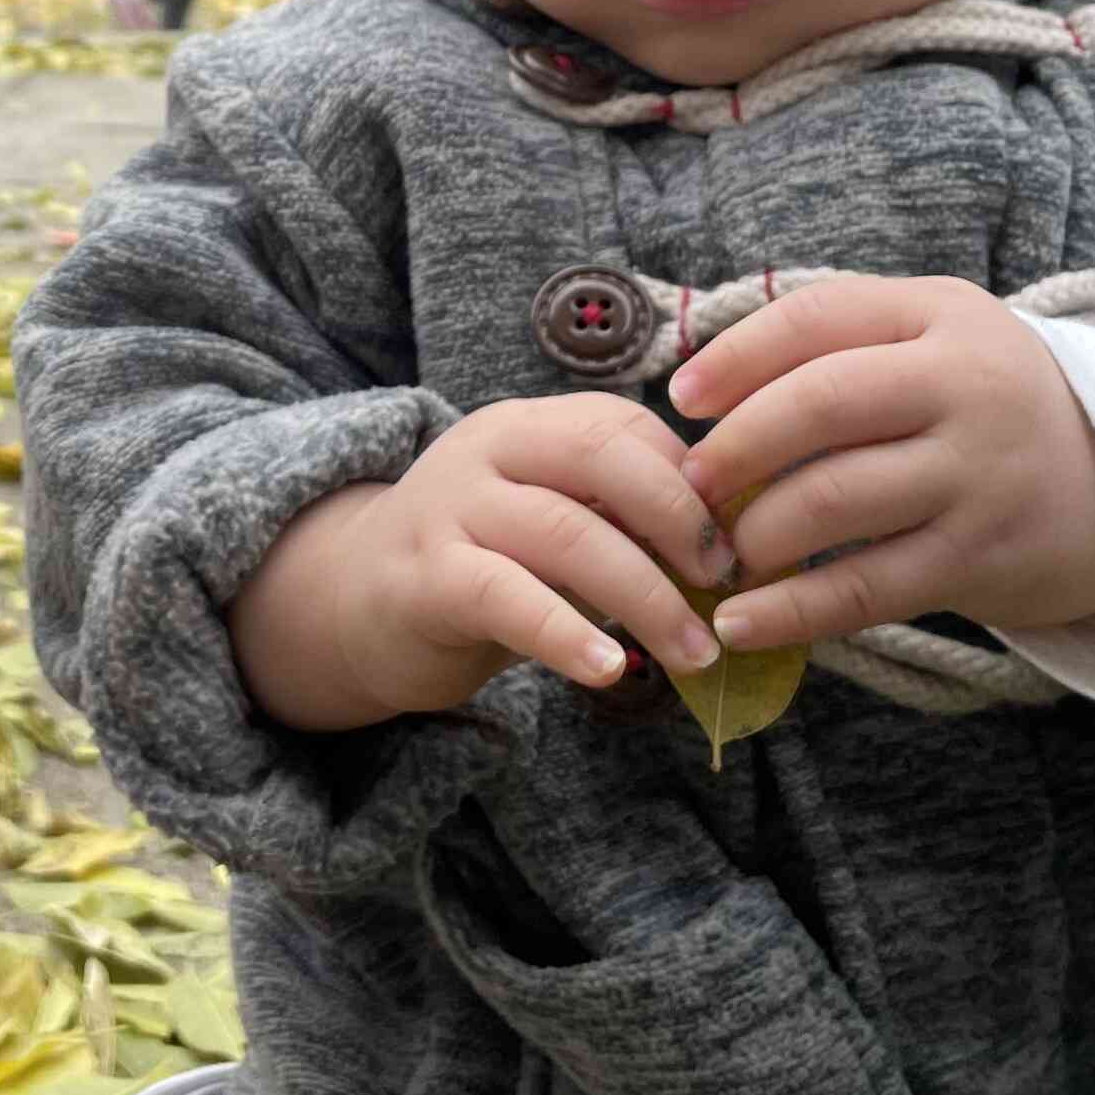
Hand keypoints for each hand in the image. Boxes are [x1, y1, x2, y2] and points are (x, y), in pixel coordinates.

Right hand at [230, 395, 728, 733]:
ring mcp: (449, 510)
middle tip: (728, 582)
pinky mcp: (424, 579)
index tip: (741, 539)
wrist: (353, 604)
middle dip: (680, 517)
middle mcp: (486, 451)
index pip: (624, 424)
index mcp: (527, 426)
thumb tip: (737, 553)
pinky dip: (568, 634)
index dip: (692, 477)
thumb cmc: (481, 565)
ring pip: (565, 533)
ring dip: (647, 595)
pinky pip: (507, 599)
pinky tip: (613, 670)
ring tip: (695, 650)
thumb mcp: (552, 525)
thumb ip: (620, 521)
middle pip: (600, 455)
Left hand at [672, 277, 1094, 654]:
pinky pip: (865, 588)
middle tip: (691, 488)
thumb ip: (842, 342)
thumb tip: (702, 379)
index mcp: (941, 315)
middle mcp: (966, 385)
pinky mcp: (983, 558)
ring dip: (754, 533)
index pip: (814, 319)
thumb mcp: (938, 341)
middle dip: (734, 451)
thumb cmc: (992, 409)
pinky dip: (791, 610)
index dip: (734, 358)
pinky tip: (740, 623)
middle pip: (817, 405)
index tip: (681, 399)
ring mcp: (978, 474)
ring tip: (718, 554)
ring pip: (833, 499)